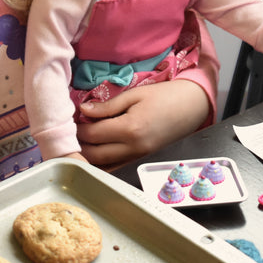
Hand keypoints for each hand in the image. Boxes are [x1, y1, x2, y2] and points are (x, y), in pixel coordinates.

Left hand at [75, 79, 209, 169]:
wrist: (192, 106)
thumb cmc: (164, 96)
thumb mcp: (134, 95)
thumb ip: (107, 106)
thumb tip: (83, 110)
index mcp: (130, 129)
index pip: (92, 135)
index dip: (77, 129)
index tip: (70, 121)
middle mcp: (134, 149)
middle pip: (95, 155)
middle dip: (79, 145)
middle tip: (71, 132)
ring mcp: (139, 158)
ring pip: (105, 166)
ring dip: (89, 156)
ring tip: (81, 142)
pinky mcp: (144, 161)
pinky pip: (118, 168)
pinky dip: (104, 163)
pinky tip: (98, 151)